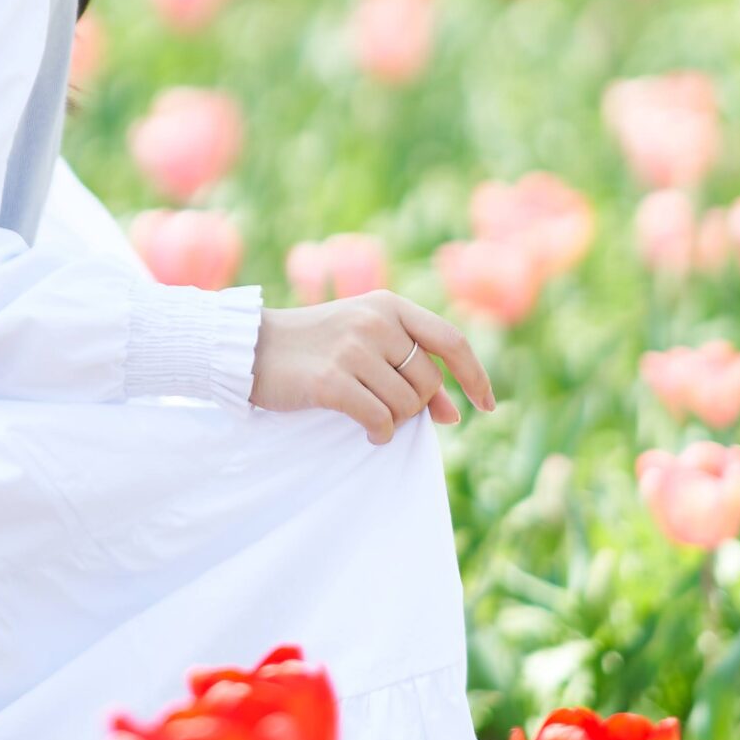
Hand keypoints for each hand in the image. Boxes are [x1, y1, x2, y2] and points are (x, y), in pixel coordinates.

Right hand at [248, 292, 494, 441]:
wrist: (253, 347)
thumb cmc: (316, 347)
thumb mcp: (366, 343)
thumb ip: (410, 368)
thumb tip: (453, 412)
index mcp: (389, 305)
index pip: (451, 340)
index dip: (475, 376)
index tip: (487, 406)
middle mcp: (375, 321)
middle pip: (428, 382)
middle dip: (417, 406)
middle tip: (388, 409)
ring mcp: (352, 349)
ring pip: (406, 406)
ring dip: (394, 421)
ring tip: (370, 414)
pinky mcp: (331, 380)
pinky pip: (380, 421)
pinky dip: (379, 434)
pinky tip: (367, 431)